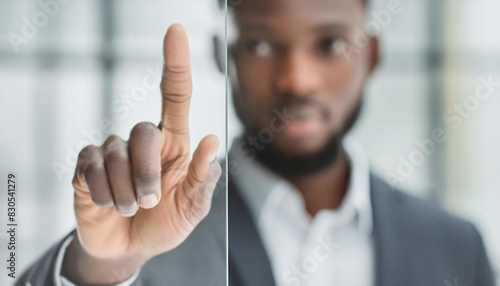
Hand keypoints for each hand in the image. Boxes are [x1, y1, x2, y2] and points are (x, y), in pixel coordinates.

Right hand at [62, 24, 221, 283]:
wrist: (129, 249)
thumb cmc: (165, 223)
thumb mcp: (192, 208)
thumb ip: (201, 178)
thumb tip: (211, 140)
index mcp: (174, 144)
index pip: (175, 96)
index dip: (176, 63)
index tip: (176, 30)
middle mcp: (144, 141)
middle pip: (143, 131)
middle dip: (145, 173)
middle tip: (149, 203)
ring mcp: (113, 151)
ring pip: (116, 153)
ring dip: (126, 191)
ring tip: (129, 209)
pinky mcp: (87, 166)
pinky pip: (91, 166)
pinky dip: (102, 192)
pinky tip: (108, 204)